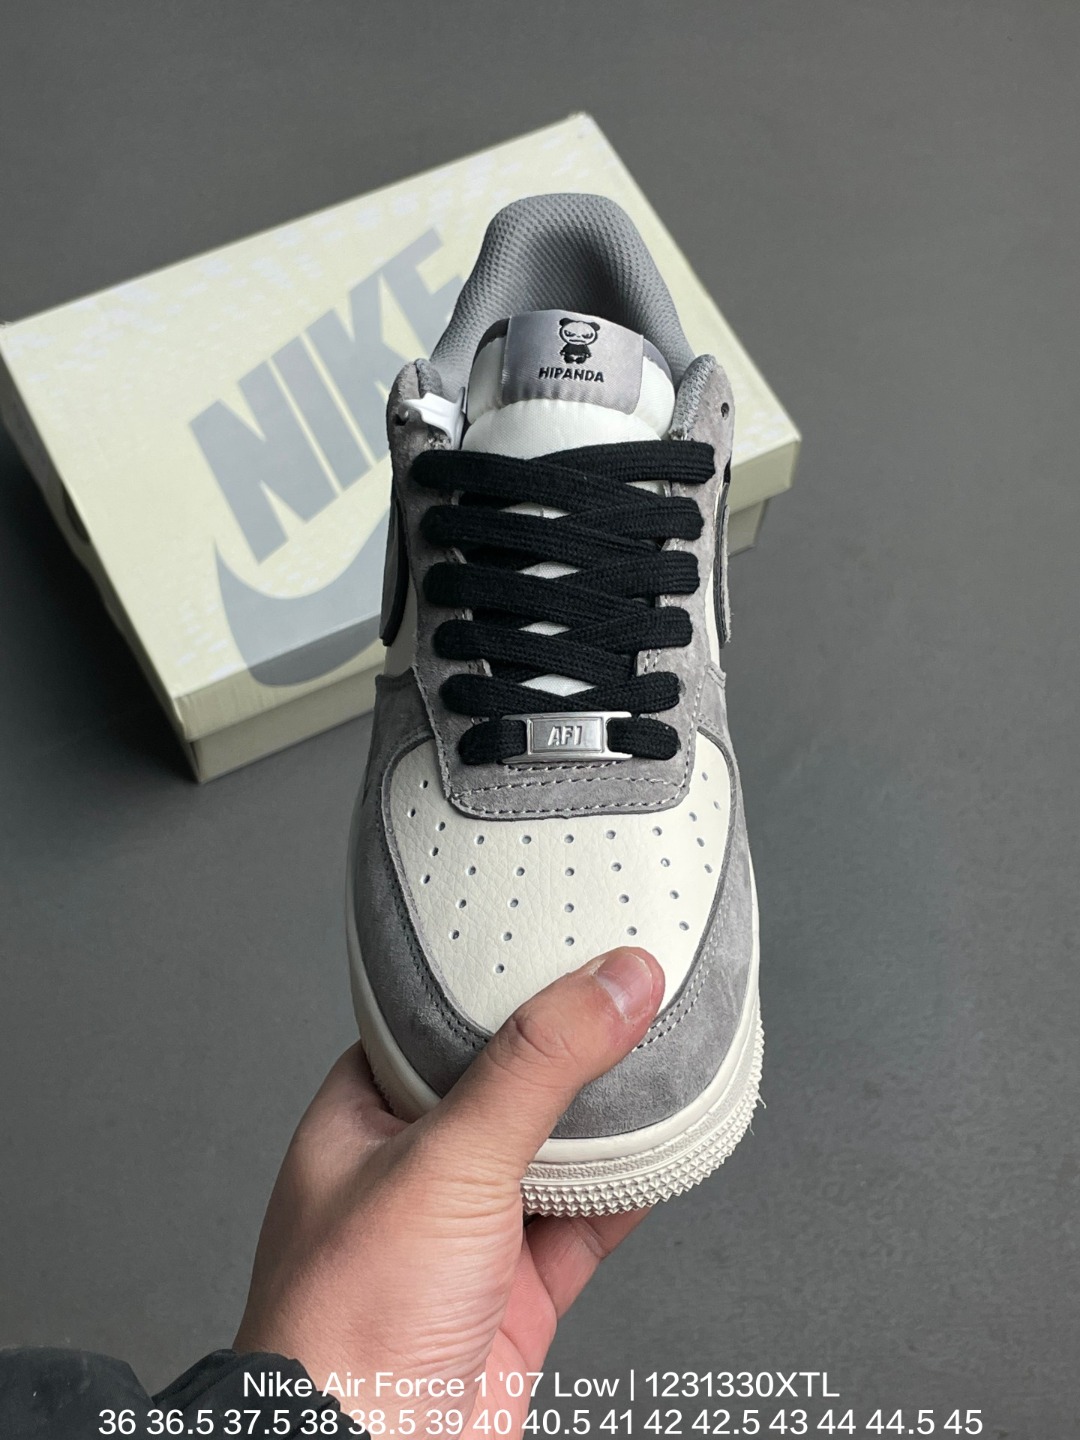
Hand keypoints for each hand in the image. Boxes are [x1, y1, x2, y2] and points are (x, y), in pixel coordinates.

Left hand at [234, 946, 664, 1437]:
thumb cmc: (346, 1325)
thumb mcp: (445, 1160)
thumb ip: (536, 1067)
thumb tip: (613, 982)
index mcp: (366, 1113)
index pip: (441, 1018)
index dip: (503, 976)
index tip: (565, 934)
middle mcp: (417, 1166)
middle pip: (511, 1081)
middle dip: (570, 1044)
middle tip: (630, 982)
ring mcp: (470, 1231)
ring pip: (557, 1149)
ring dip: (612, 1114)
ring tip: (663, 1045)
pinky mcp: (517, 1291)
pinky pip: (590, 1219)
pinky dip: (634, 1185)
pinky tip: (670, 1145)